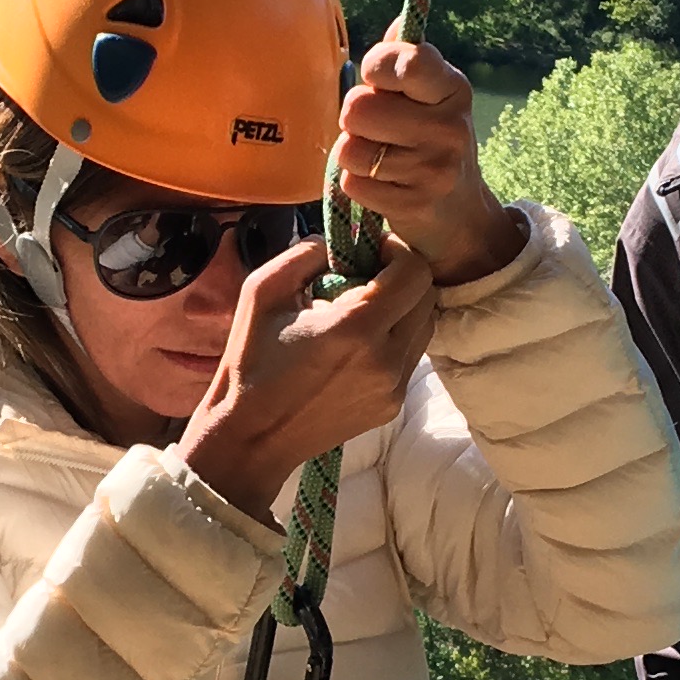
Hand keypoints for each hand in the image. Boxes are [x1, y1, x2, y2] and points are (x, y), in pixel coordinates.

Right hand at [174, 236, 437, 520]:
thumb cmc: (251, 361)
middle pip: (427, 295)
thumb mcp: (263, 290)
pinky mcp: (392, 406)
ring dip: (403, 307)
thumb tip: (337, 241)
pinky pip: (410, 356)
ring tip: (361, 310)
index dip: (397, 250)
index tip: (370, 250)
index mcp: (355, 327)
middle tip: (366, 276)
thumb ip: (306, 252)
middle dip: (402, 276)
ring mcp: (394, 387)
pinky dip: (394, 338)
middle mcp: (386, 358)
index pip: (415, 271)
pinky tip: (358, 343)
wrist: (252, 439)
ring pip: (425, 326)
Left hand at [341, 34, 527, 285]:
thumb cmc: (433, 142)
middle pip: (358, 107)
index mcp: (452, 90)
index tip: (377, 79)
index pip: (407, 61)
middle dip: (356, 118)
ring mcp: (432, 168)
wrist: (461, 216)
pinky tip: (382, 184)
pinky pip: (352, 182)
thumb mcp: (433, 97)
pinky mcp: (411, 204)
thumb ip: (408, 60)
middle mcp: (448, 127)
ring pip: (349, 147)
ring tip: (379, 157)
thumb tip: (396, 25)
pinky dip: (357, 183)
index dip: (376, 66)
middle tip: (377, 129)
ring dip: (354, 153)